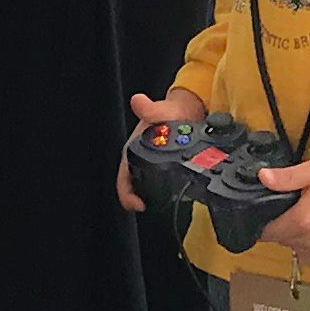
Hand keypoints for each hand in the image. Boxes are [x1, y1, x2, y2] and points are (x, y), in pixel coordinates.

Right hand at [117, 88, 205, 214]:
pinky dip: (162, 194)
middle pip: (132, 187)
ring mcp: (149, 165)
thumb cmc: (169, 111)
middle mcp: (138, 160)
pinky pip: (157, 186)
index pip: (123, 178)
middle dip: (138, 200)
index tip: (137, 204)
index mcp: (133, 149)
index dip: (126, 194)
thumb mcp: (161, 110)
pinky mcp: (161, 168)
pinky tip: (174, 197)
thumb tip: (138, 101)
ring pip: (144, 188)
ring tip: (164, 205)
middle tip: (151, 208)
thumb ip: (151, 110)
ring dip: (150, 198)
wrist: (186, 110)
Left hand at [255, 152, 309, 268]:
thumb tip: (262, 178)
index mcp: (303, 221)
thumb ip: (286, 178)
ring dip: (298, 238)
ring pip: (297, 250)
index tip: (272, 212)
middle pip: (282, 241)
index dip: (265, 222)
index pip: (267, 233)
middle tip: (298, 208)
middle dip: (284, 227)